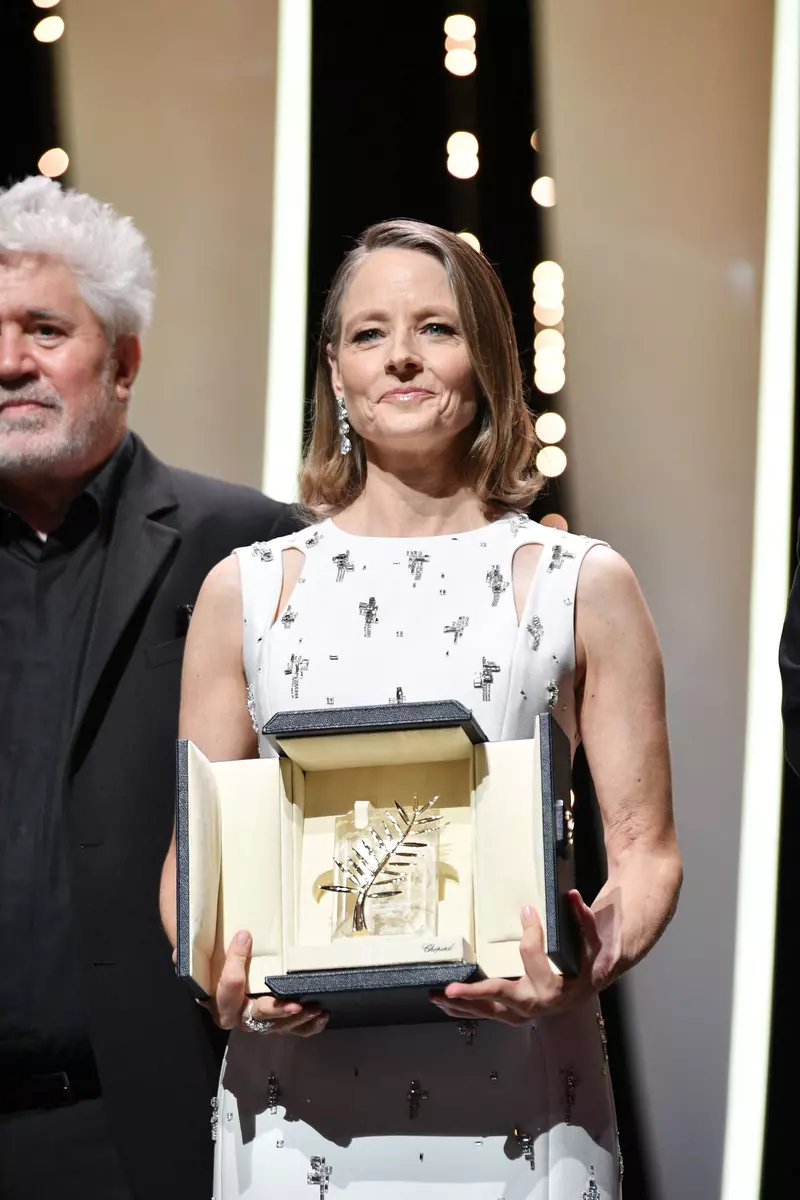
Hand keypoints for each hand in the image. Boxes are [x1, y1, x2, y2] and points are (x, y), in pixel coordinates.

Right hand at [202, 930, 328, 1036]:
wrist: (220, 1000)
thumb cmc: (218, 983)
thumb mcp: (215, 968)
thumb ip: (229, 955)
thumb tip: (244, 935)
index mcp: (223, 1003)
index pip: (229, 987)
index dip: (236, 962)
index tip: (244, 938)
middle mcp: (242, 1018)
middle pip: (259, 1015)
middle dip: (278, 1010)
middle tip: (296, 1004)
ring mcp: (260, 1023)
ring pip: (279, 1026)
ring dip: (297, 1019)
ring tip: (314, 1009)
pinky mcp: (275, 1025)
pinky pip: (293, 1031)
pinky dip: (308, 1027)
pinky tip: (321, 1018)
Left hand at [429, 892, 601, 1025]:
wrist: (587, 987)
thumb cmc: (586, 962)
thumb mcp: (590, 939)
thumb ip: (582, 918)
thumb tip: (571, 895)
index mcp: (553, 986)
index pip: (533, 956)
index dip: (531, 931)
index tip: (527, 912)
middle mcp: (535, 1003)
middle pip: (500, 997)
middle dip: (474, 994)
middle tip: (450, 989)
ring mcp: (522, 1012)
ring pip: (488, 1011)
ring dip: (461, 1004)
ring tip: (436, 996)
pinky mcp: (512, 1013)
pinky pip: (486, 1013)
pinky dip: (465, 1010)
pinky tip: (445, 1004)